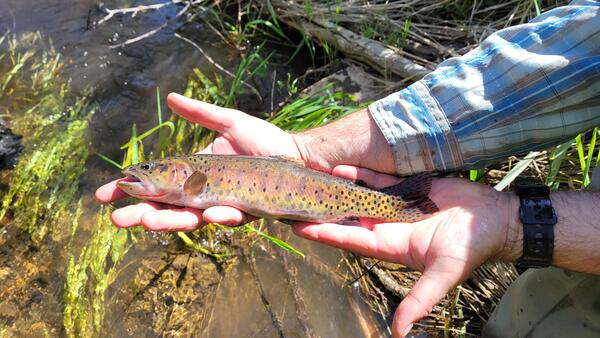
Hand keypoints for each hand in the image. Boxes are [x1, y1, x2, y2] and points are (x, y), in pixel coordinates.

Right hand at [95, 93, 302, 229]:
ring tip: (149, 221)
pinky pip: (232, 214)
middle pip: (169, 207)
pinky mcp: (249, 210)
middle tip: (118, 221)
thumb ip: (201, 113)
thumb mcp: (230, 121)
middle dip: (144, 214)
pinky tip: (209, 213)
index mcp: (197, 172)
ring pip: (194, 218)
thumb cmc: (266, 139)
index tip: (103, 195)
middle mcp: (206, 192)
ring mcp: (226, 202)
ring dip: (172, 221)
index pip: (157, 184)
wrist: (299, 154)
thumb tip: (171, 98)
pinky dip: (220, 214)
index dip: (131, 190)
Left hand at [292, 165, 518, 337]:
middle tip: (293, 197)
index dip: (323, 233)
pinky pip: (376, 180)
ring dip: (335, 188)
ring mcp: (393, 206)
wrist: (495, 219)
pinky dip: (359, 174)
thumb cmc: (470, 248)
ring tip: (309, 178)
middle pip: (345, 217)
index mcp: (389, 245)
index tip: (296, 226)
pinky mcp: (406, 187)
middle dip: (321, 209)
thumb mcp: (444, 274)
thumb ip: (420, 299)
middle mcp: (386, 226)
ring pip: (357, 196)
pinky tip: (339, 166)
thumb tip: (399, 333)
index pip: (348, 239)